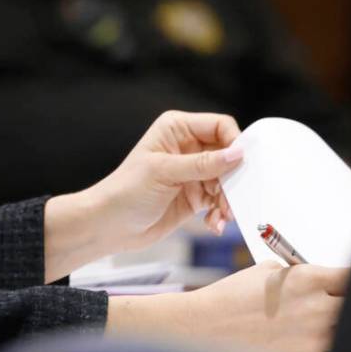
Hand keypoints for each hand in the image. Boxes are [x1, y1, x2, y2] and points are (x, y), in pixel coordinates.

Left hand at [44, 110, 240, 281]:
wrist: (110, 225)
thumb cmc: (126, 191)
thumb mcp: (164, 172)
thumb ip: (203, 164)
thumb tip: (237, 154)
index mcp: (176, 129)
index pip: (220, 125)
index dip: (234, 143)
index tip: (241, 166)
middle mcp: (188, 147)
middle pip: (229, 155)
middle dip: (234, 178)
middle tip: (231, 199)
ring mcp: (193, 172)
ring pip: (229, 180)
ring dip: (229, 200)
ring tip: (221, 216)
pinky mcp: (196, 195)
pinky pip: (221, 200)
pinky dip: (221, 213)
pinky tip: (213, 223)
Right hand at [109, 262, 347, 351]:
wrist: (209, 326)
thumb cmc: (232, 296)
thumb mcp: (266, 271)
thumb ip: (297, 273)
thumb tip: (316, 279)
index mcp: (307, 278)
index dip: (350, 277)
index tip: (348, 280)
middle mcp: (318, 306)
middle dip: (343, 299)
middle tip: (331, 298)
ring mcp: (317, 335)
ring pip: (344, 327)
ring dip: (333, 321)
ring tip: (309, 318)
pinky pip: (332, 349)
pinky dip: (324, 342)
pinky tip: (302, 334)